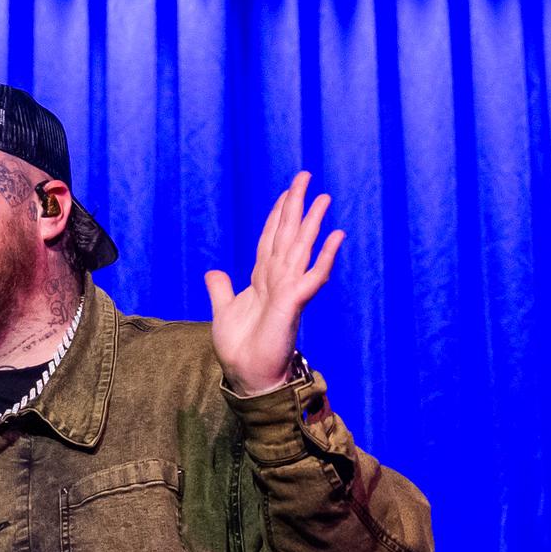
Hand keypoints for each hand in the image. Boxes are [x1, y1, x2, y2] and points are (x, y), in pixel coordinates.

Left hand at [203, 171, 342, 395]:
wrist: (248, 375)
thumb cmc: (240, 349)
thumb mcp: (223, 312)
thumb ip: (221, 289)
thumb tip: (214, 271)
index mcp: (262, 280)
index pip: (270, 239)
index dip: (276, 214)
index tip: (284, 192)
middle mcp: (277, 280)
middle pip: (287, 234)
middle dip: (295, 205)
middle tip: (304, 176)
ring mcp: (287, 290)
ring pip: (301, 247)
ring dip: (312, 222)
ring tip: (323, 197)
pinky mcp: (293, 303)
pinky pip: (313, 276)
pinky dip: (325, 256)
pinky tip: (336, 236)